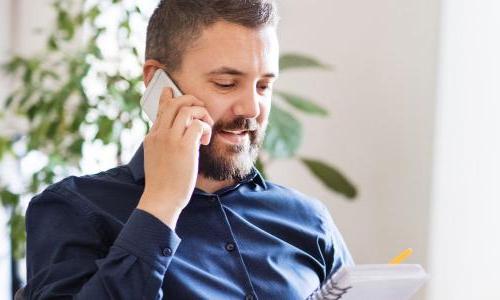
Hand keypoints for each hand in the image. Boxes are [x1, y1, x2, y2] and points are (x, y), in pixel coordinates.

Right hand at [137, 87, 213, 228]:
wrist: (161, 199)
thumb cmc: (163, 183)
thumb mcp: (157, 159)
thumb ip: (163, 144)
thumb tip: (177, 137)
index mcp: (152, 137)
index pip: (161, 109)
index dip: (169, 98)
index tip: (171, 91)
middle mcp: (159, 134)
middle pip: (175, 103)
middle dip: (191, 100)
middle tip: (201, 109)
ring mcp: (171, 139)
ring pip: (187, 109)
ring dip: (202, 114)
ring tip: (206, 126)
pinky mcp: (184, 147)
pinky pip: (198, 124)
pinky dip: (206, 128)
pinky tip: (205, 141)